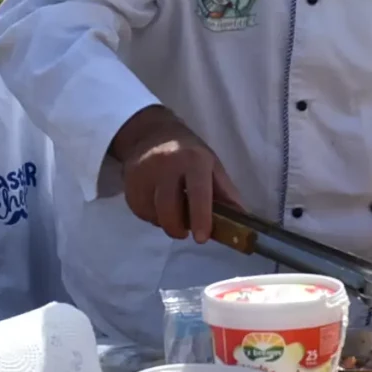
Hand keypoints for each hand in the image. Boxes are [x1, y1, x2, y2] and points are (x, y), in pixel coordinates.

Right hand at [109, 104, 240, 241]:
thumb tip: (242, 221)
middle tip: (184, 231)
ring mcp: (144, 171)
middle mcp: (167, 163)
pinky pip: (139, 210)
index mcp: (194, 160)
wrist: (153, 133)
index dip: (201, 218)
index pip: (198, 193)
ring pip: (152, 213)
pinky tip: (157, 206)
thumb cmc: (189, 153)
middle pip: (169, 209)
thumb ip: (226, 194)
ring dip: (164, 222)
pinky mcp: (129, 180)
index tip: (201, 238)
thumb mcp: (212, 166)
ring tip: (171, 213)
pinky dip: (150, 216)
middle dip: (177, 228)